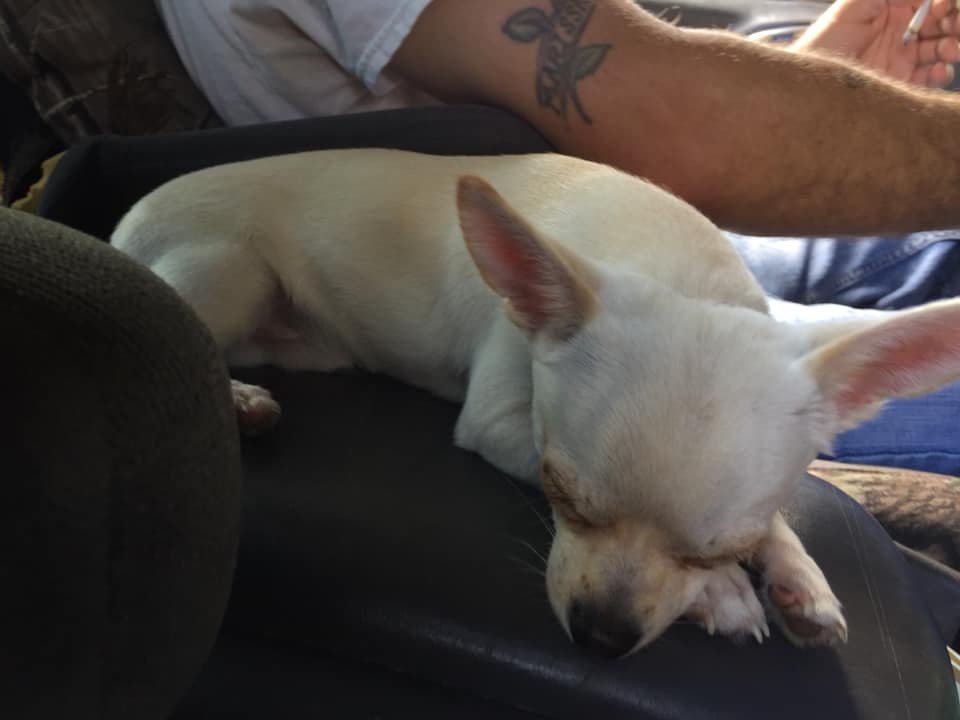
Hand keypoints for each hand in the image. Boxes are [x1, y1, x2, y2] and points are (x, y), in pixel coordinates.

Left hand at [791, 0, 959, 86]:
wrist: (808, 82)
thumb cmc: (825, 40)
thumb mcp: (856, 3)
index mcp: (893, 8)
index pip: (931, 2)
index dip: (945, 4)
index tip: (945, 7)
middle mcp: (900, 33)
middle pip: (942, 24)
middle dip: (955, 24)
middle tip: (955, 28)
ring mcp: (901, 58)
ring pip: (941, 50)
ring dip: (952, 48)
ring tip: (949, 50)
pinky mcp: (900, 84)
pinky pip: (929, 78)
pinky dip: (940, 73)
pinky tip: (938, 70)